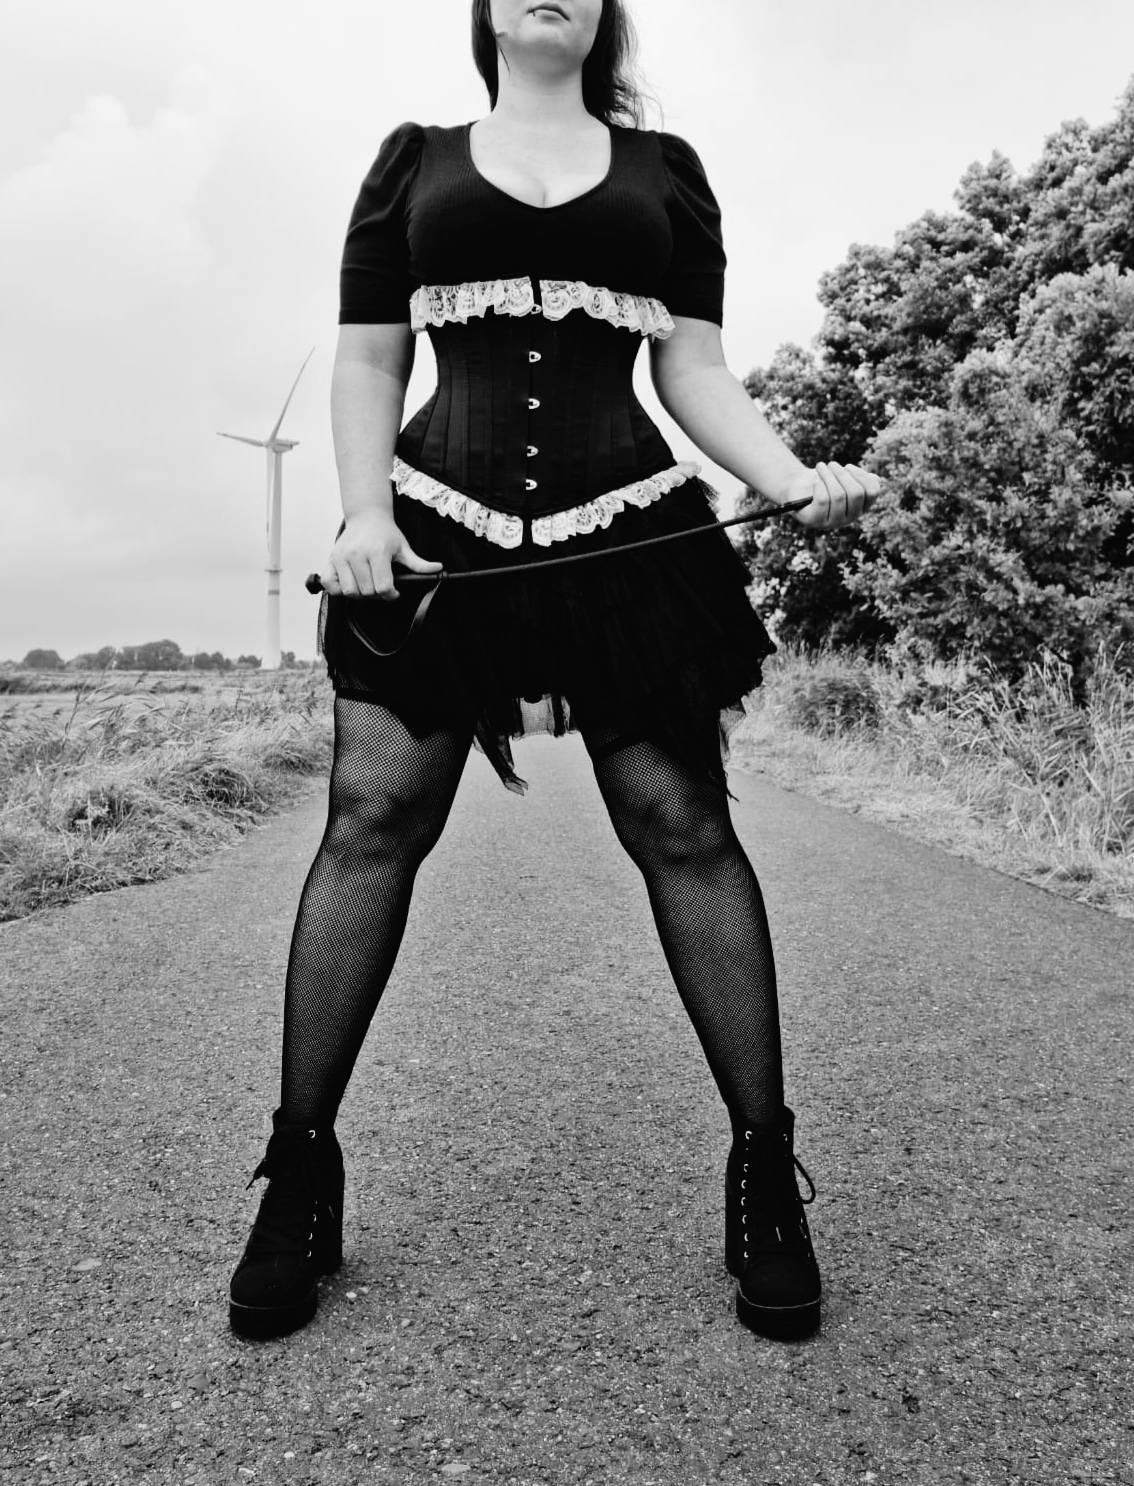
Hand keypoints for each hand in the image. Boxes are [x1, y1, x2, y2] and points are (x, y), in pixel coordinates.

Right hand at [319, 509, 442, 600]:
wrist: (367, 516)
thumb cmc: (385, 533)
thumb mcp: (404, 547)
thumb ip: (419, 563)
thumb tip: (438, 569)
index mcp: (377, 551)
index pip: (382, 587)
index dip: (390, 595)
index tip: (394, 592)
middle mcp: (357, 554)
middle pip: (367, 592)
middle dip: (377, 596)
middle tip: (382, 588)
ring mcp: (341, 557)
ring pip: (349, 591)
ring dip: (360, 595)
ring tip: (367, 586)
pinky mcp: (330, 559)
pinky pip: (329, 584)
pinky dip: (337, 589)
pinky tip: (350, 584)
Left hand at [785, 461, 881, 530]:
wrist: (798, 488)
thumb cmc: (824, 481)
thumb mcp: (844, 477)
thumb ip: (861, 477)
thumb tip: (875, 479)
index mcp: (860, 507)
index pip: (873, 492)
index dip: (862, 475)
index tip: (848, 467)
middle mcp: (849, 518)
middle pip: (856, 493)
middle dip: (842, 474)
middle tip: (831, 464)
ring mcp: (832, 522)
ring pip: (838, 495)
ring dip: (828, 476)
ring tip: (821, 467)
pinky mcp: (815, 521)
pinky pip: (822, 500)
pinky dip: (819, 485)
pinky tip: (815, 480)